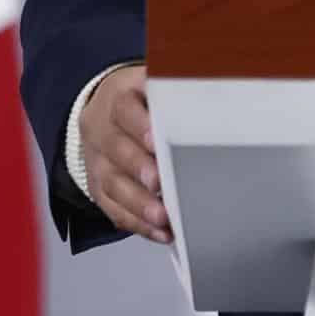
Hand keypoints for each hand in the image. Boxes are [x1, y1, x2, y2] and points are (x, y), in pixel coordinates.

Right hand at [79, 65, 169, 243]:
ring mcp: (97, 160)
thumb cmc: (141, 98)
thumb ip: (178, 90)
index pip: (125, 109)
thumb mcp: (154, 83)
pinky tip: (159, 232)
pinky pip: (112, 207)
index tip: (157, 139)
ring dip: (139, 204)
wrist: (102, 109)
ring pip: (113, 184)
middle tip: (159, 182)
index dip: (140, 125)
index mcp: (119, 98)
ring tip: (163, 217)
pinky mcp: (98, 185)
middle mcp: (103, 129)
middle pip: (117, 150)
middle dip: (139, 168)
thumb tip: (217, 98)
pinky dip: (136, 222)